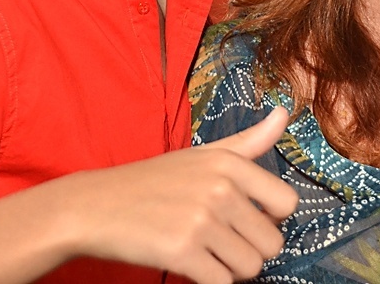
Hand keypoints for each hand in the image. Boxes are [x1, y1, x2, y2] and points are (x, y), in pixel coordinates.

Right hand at [57, 107, 296, 282]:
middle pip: (272, 243)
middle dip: (250, 250)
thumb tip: (285, 112)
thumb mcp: (202, 154)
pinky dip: (210, 281)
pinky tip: (191, 265)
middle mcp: (220, 188)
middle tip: (220, 242)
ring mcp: (201, 220)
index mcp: (229, 163)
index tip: (246, 220)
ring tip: (206, 253)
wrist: (93, 206)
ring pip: (251, 267)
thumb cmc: (152, 182)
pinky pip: (222, 283)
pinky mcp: (182, 252)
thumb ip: (249, 141)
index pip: (287, 203)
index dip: (270, 219)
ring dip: (231, 269)